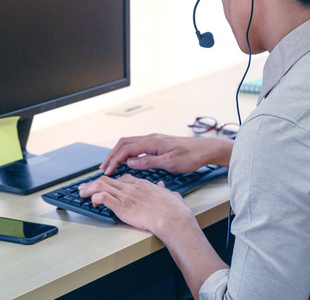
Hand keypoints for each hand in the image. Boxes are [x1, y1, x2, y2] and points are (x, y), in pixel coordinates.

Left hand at [78, 174, 193, 236]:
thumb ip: (165, 190)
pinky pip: (103, 197)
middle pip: (108, 180)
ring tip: (82, 193)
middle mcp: (132, 187)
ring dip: (89, 189)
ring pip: (101, 185)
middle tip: (86, 187)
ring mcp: (126, 196)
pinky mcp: (122, 206)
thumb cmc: (174, 211)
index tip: (107, 185)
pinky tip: (93, 202)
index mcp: (143, 184)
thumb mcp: (171, 195)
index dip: (112, 181)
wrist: (172, 219)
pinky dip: (95, 198)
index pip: (122, 178)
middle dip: (94, 183)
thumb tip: (163, 187)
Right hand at [100, 134, 231, 174]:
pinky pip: (137, 145)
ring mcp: (154, 139)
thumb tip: (130, 162)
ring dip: (118, 153)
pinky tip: (127, 160)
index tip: (107, 171)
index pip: (126, 149)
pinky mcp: (158, 143)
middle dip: (112, 155)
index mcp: (152, 142)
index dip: (114, 160)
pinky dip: (127, 152)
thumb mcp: (169, 163)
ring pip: (130, 143)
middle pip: (124, 143)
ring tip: (111, 165)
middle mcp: (151, 138)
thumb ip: (149, 162)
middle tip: (104, 168)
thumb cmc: (190, 156)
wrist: (205, 149)